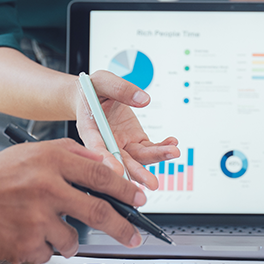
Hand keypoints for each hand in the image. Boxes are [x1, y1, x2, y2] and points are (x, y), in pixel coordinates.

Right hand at [0, 139, 148, 263]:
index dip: (125, 190)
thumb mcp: (34, 152)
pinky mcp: (24, 244)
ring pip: (73, 239)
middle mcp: (46, 189)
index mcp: (51, 162)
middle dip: (122, 228)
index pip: (101, 175)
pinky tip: (26, 234)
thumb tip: (107, 166)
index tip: (140, 200)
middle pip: (98, 212)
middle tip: (135, 236)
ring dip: (69, 240)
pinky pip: (49, 253)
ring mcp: (36, 219)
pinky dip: (43, 248)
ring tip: (49, 229)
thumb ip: (71, 155)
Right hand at [72, 70, 178, 189]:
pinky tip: (172, 143)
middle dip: (137, 172)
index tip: (118, 170)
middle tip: (151, 182)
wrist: (92, 95)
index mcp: (90, 130)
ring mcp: (121, 143)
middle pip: (121, 160)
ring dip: (157, 157)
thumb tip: (143, 99)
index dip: (107, 160)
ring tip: (173, 152)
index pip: (97, 148)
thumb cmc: (92, 90)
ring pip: (139, 156)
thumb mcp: (103, 81)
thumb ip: (120, 89)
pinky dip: (161, 147)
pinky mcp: (134, 140)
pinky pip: (149, 148)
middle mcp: (106, 142)